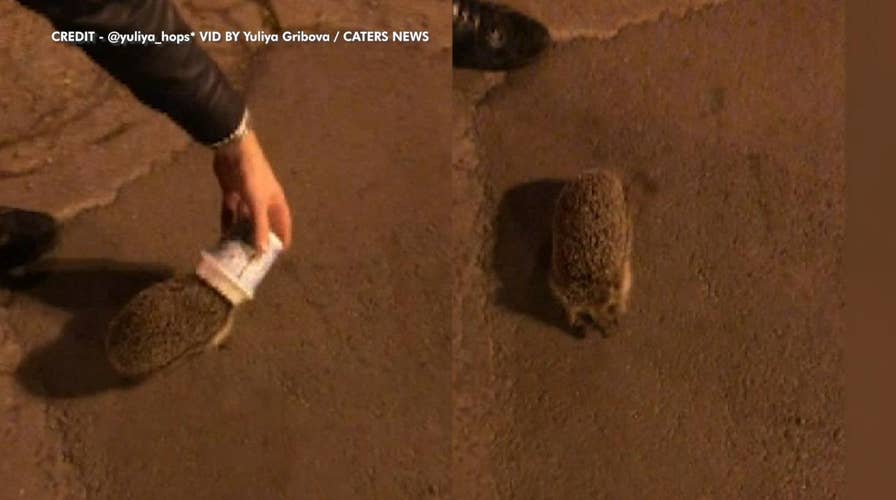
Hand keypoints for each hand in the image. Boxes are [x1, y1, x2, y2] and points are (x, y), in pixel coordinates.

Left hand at [212, 130, 292, 251]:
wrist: (234, 151)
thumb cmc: (252, 176)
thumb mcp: (257, 204)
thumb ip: (260, 227)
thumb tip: (262, 251)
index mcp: (275, 203)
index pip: (283, 225)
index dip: (281, 240)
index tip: (277, 256)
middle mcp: (263, 202)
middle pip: (263, 224)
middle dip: (258, 239)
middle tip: (252, 257)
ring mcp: (246, 198)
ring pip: (245, 220)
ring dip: (240, 232)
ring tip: (235, 250)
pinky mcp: (231, 193)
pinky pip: (230, 212)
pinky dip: (227, 223)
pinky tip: (222, 235)